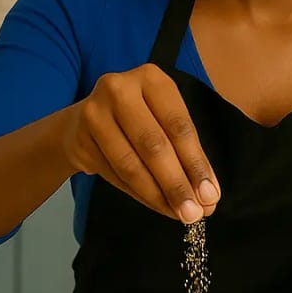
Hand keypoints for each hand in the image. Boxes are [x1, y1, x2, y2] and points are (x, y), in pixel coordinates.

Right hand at [61, 63, 219, 222]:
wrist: (81, 123)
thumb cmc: (137, 120)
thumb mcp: (164, 121)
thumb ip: (186, 154)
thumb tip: (207, 196)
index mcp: (151, 78)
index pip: (178, 125)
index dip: (196, 163)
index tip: (210, 195)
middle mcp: (120, 89)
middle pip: (154, 145)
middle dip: (177, 184)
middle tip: (194, 213)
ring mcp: (95, 113)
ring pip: (131, 165)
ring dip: (158, 195)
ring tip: (178, 214)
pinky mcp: (80, 140)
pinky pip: (115, 175)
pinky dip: (140, 195)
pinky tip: (157, 205)